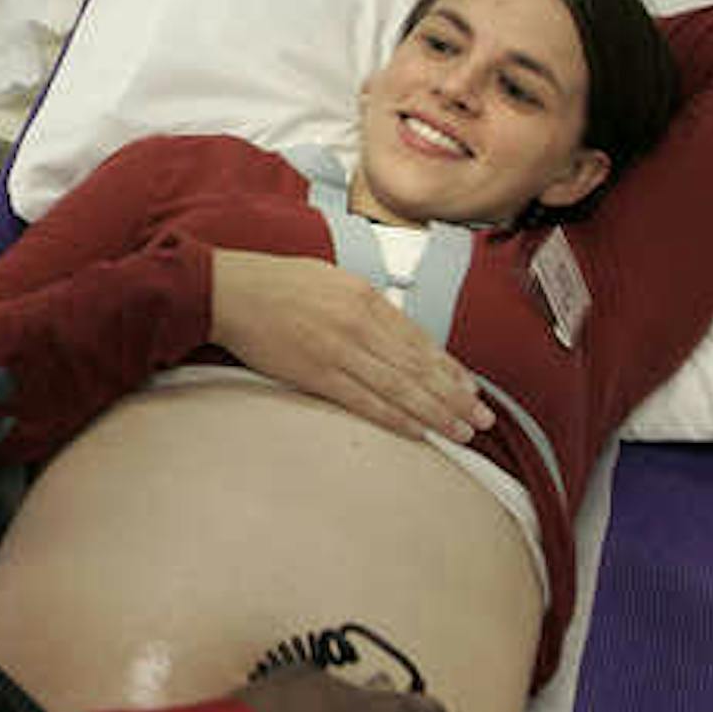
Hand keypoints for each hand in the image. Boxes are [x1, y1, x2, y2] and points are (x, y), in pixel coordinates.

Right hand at [209, 250, 489, 442]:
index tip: (472, 389)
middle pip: (419, 369)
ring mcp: (340, 351)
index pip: (420, 341)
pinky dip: (395, 419)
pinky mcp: (317, 374)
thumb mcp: (333, 279)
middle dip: (455, 397)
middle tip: (481, 421)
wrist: (230, 292)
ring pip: (400, 389)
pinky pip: (365, 402)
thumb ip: (367, 305)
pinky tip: (417, 432)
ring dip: (435, 414)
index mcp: (366, 298)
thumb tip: (397, 330)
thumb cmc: (277, 283)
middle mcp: (360, 324)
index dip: (450, 369)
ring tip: (461, 432)